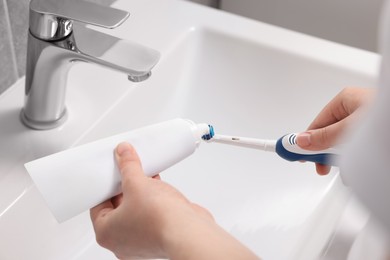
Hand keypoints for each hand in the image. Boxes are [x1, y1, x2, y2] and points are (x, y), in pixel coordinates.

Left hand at [90, 142, 257, 258]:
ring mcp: (141, 240)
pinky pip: (151, 213)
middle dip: (124, 185)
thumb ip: (128, 166)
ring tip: (145, 174)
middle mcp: (121, 240)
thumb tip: (123, 154)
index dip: (105, 184)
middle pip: (117, 206)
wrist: (188, 233)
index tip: (111, 171)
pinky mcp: (159, 235)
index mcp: (106, 232)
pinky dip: (153, 200)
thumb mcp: (136, 183)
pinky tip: (158, 185)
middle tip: (128, 169)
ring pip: (136, 209)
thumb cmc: (159, 221)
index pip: (98, 204)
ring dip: (140, 192)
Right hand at [296, 87, 374, 174]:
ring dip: (344, 157)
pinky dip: (358, 157)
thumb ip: (325, 136)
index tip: (293, 152)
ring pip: (345, 142)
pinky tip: (359, 166)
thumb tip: (303, 140)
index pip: (317, 123)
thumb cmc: (388, 115)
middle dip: (326, 152)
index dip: (305, 140)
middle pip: (330, 134)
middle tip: (321, 166)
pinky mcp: (376, 133)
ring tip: (347, 169)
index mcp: (345, 100)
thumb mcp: (350, 128)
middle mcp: (355, 108)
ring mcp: (367, 120)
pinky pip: (359, 146)